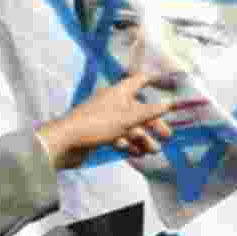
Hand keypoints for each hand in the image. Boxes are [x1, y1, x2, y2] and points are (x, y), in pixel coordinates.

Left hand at [38, 73, 173, 169]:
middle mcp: (114, 102)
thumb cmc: (98, 123)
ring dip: (143, 138)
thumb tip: (169, 103)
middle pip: (139, 109)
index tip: (171, 87)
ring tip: (153, 151)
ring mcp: (106, 119)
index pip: (140, 80)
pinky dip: (129, 145)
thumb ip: (150, 112)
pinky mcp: (99, 134)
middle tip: (167, 137)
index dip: (156, 81)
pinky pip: (119, 137)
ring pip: (130, 126)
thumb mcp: (128, 118)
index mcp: (120, 92)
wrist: (65, 142)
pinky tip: (138, 155)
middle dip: (153, 123)